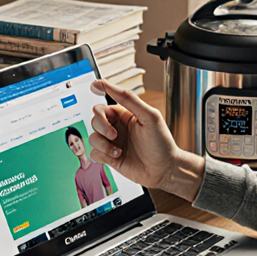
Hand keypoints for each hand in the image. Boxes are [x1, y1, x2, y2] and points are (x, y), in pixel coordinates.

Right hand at [88, 80, 205, 200]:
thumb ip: (129, 99)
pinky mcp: (110, 158)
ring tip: (119, 150)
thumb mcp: (149, 116)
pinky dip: (103, 155)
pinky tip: (117, 156)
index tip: (92, 96)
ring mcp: (113, 144)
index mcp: (125, 116)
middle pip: (94, 121)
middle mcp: (117, 128)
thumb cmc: (161, 143)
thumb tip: (107, 85)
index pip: (103, 107)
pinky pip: (94, 153)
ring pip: (92, 138)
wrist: (164, 170)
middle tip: (114, 135)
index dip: (99, 106)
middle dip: (102, 127)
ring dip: (103, 144)